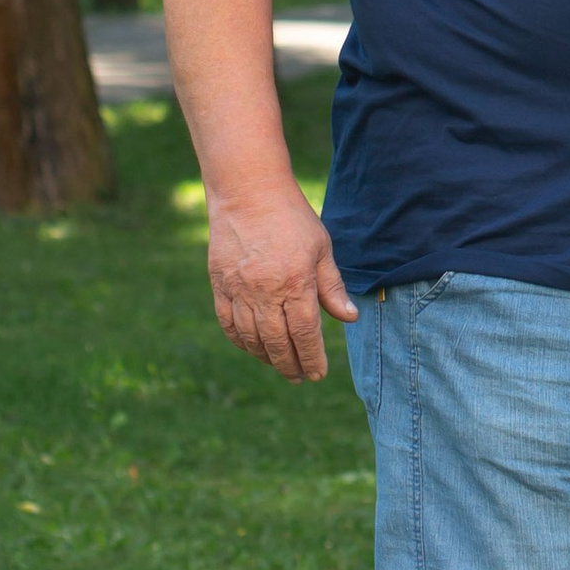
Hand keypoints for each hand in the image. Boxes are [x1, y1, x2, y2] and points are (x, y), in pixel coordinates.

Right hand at [205, 183, 358, 380]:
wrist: (248, 192)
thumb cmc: (292, 218)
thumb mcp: (321, 248)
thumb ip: (332, 287)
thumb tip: (349, 318)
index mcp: (295, 283)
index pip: (304, 334)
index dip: (312, 358)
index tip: (318, 373)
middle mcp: (265, 292)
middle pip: (277, 343)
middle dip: (290, 365)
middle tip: (299, 377)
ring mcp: (239, 290)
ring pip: (252, 338)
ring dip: (267, 357)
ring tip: (280, 366)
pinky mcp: (219, 285)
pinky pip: (228, 324)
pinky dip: (241, 341)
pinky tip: (253, 347)